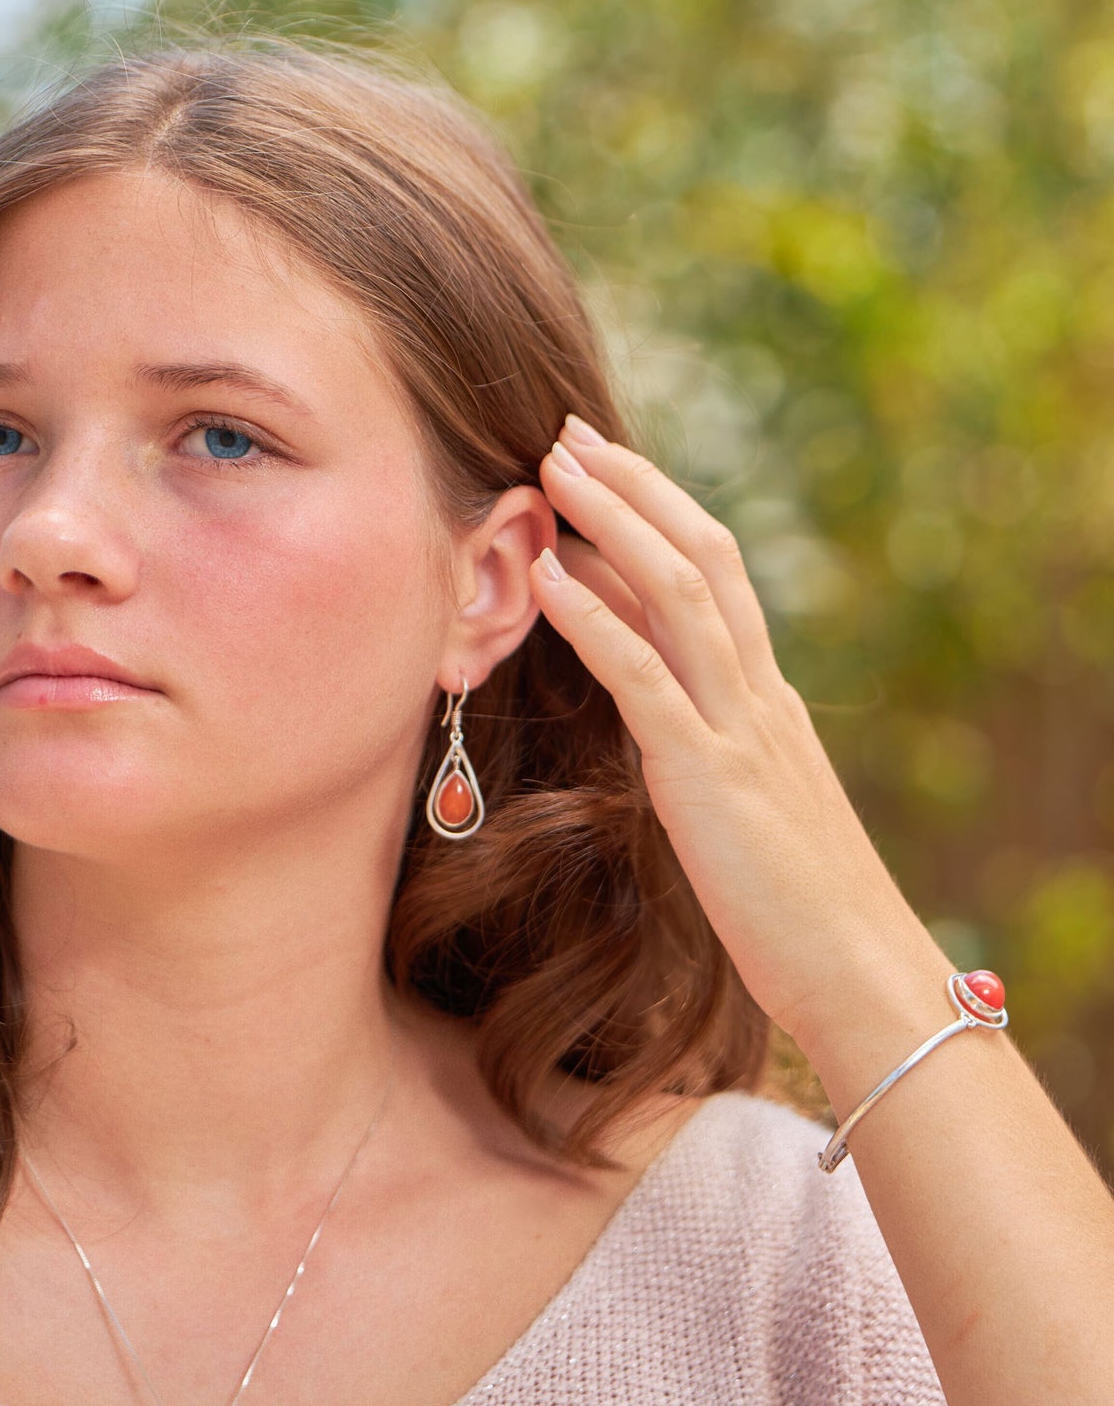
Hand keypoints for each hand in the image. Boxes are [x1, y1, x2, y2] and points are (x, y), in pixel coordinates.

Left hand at [529, 415, 945, 1052]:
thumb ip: (711, 751)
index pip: (717, 573)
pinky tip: (545, 580)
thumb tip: (656, 713)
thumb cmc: (799, 911)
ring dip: (609, 523)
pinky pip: (646, 678)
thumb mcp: (752, 808)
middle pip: (703, 554)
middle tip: (565, 434)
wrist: (859, 972)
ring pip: (679, 592)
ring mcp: (739, 730)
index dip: (659, 511)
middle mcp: (759, 695)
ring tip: (549, 473)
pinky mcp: (709, 777)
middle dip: (632, 487)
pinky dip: (594, 620)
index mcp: (769, 700)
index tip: (604, 467)